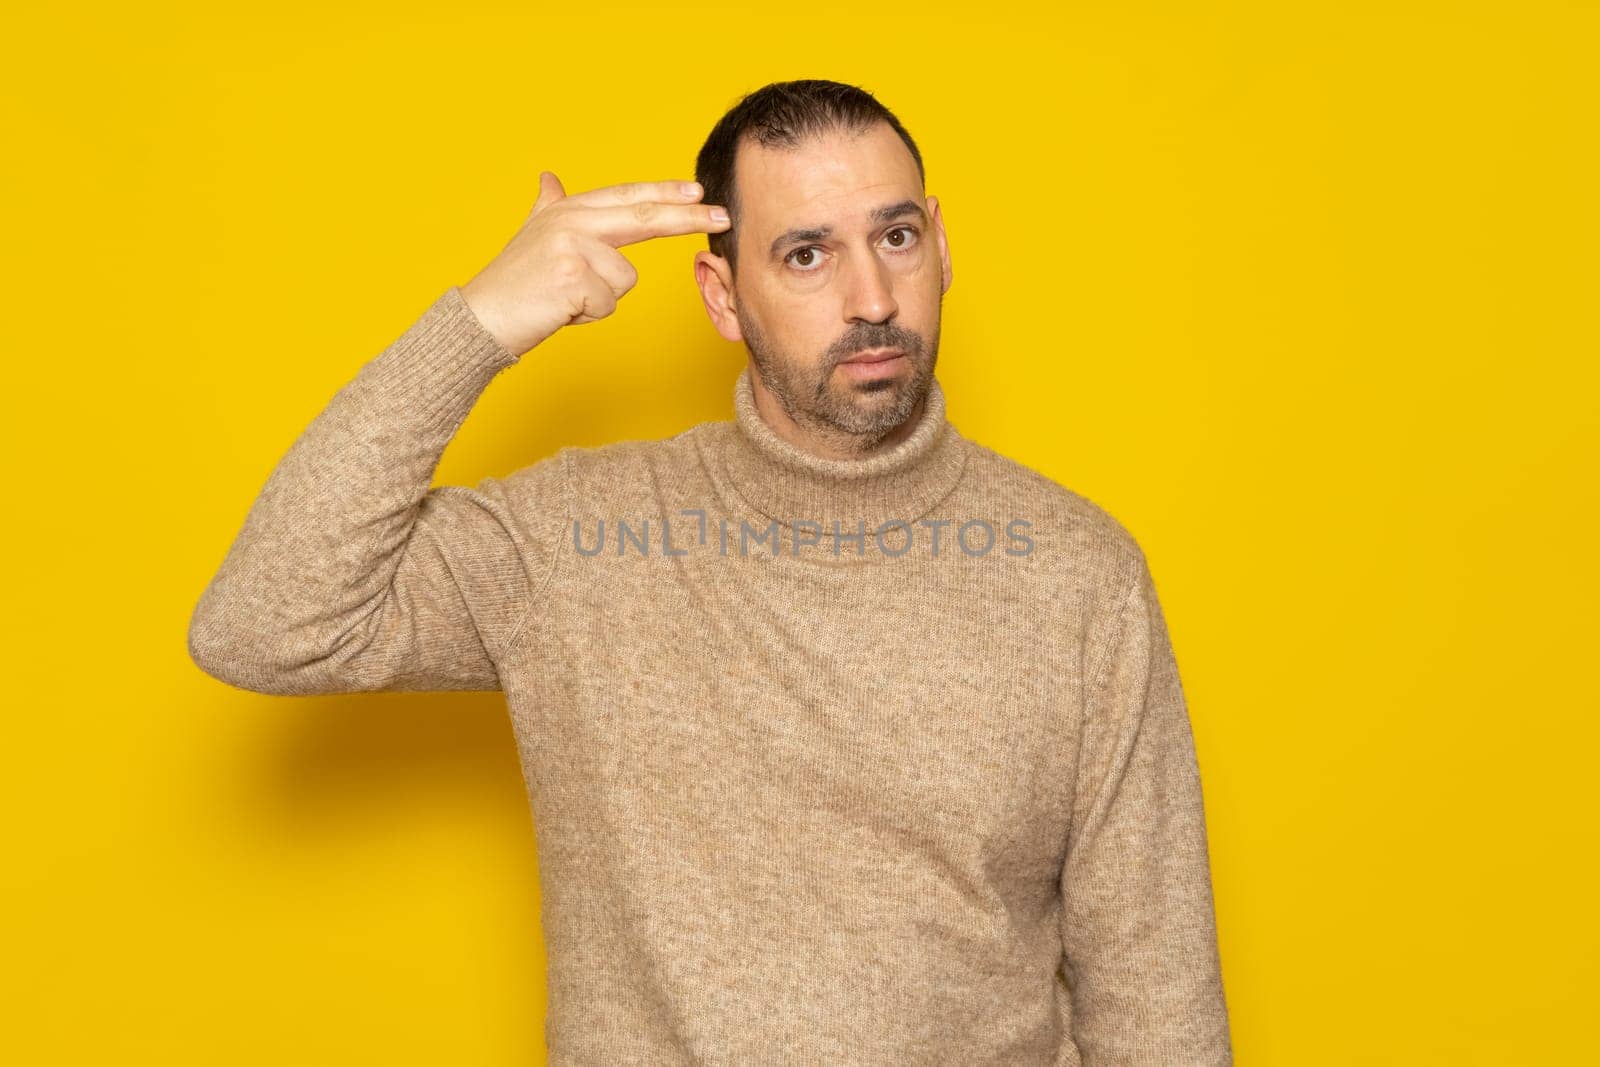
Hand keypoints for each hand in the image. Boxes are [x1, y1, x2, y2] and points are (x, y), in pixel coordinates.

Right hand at [459, 171, 730, 356]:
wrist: (481, 317)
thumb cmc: (514, 284)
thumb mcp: (532, 234)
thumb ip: (548, 205)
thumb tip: (549, 177)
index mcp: (568, 210)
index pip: (627, 197)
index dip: (664, 193)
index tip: (699, 192)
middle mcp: (570, 221)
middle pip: (642, 218)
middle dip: (687, 218)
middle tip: (724, 216)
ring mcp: (571, 247)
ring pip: (624, 279)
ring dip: (601, 298)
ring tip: (566, 298)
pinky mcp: (572, 278)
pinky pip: (608, 302)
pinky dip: (587, 315)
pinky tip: (561, 309)